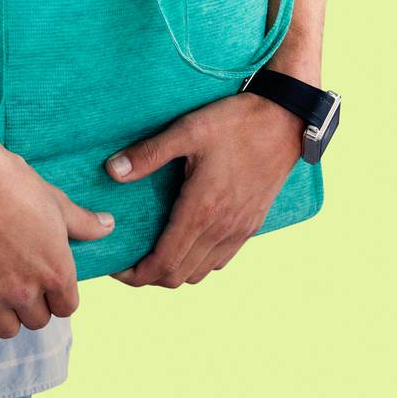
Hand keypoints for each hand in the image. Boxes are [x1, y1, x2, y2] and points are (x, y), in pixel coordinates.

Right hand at [0, 141, 115, 337]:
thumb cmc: (16, 184)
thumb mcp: (56, 202)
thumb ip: (84, 223)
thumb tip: (109, 225)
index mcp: (56, 272)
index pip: (66, 308)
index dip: (58, 295)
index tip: (46, 281)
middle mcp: (26, 291)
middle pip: (37, 322)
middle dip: (32, 305)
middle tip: (21, 281)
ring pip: (6, 329)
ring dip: (4, 314)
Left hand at [104, 93, 302, 287]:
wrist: (284, 121)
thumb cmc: (235, 123)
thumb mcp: (188, 130)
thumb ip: (149, 153)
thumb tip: (112, 171)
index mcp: (201, 210)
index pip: (163, 262)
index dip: (136, 274)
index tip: (117, 268)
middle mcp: (221, 229)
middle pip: (178, 275)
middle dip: (149, 276)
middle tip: (129, 262)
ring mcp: (239, 230)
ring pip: (200, 272)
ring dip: (174, 271)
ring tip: (154, 253)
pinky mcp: (251, 225)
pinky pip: (221, 260)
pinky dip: (198, 262)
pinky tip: (188, 242)